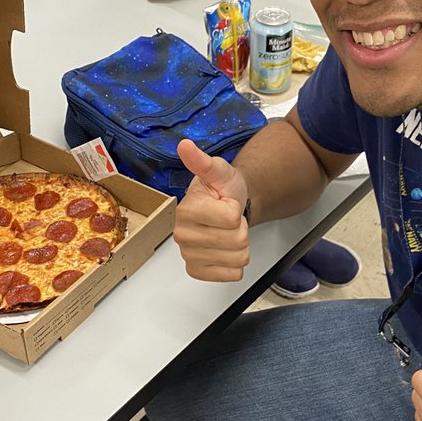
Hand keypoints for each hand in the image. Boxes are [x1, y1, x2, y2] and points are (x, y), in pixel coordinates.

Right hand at [173, 139, 249, 281]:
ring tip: (227, 232)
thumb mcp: (219, 172)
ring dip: (239, 245)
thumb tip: (185, 146)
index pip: (230, 218)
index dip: (234, 209)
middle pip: (236, 240)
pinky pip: (232, 274)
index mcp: (186, 210)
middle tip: (228, 220)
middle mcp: (181, 235)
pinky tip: (224, 249)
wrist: (225, 208)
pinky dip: (235, 262)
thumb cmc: (222, 191)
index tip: (224, 203)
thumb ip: (204, 162)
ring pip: (238, 258)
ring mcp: (188, 255)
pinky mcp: (197, 271)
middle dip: (239, 228)